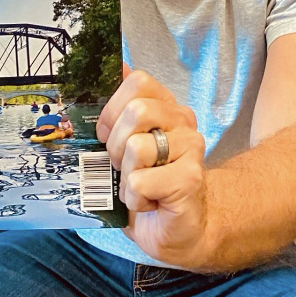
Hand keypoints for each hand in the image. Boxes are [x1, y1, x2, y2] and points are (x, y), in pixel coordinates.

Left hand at [96, 65, 207, 268]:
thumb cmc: (146, 184)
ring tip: (138, 185)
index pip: (138, 80)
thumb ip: (115, 110)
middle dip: (115, 146)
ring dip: (126, 175)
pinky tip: (150, 202)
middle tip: (122, 166)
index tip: (106, 134)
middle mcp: (182, 120)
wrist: (177, 228)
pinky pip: (141, 181)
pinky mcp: (190, 177)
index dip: (112, 108)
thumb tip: (104, 68)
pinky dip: (135, 198)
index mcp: (164, 106)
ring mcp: (191, 147)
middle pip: (136, 111)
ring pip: (137, 147)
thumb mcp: (122, 144)